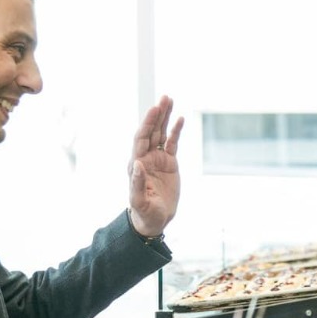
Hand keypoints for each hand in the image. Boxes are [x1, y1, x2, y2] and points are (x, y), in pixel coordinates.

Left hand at [128, 96, 182, 237]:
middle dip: (157, 115)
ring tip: (169, 99)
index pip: (141, 138)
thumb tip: (137, 163)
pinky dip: (175, 131)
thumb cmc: (144, 212)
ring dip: (165, 117)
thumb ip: (138, 183)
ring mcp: (157, 158)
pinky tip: (179, 119)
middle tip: (164, 98)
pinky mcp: (169, 163)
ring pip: (161, 133)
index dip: (148, 123)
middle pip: (151, 131)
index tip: (155, 109)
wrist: (154, 219)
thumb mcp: (139, 201)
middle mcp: (146, 157)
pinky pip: (172, 143)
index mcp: (137, 164)